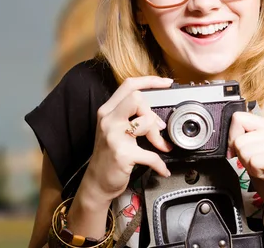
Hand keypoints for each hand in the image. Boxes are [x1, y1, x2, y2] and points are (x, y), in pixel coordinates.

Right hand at [82, 76, 173, 203]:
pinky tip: (162, 169)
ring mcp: (113, 136)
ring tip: (160, 146)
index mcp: (107, 111)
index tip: (166, 82)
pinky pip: (150, 155)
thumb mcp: (114, 129)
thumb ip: (129, 115)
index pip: (129, 85)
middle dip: (152, 112)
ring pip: (145, 121)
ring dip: (158, 137)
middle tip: (158, 128)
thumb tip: (155, 112)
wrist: (96, 183)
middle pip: (136, 98)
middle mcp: (108, 120)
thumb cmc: (109, 155)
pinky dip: (160, 164)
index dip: (150, 80)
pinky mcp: (122, 154)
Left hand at [227, 111, 263, 213]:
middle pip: (239, 139)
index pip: (238, 118)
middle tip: (258, 164)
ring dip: (250, 166)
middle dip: (243, 157)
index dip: (232, 138)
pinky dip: (257, 172)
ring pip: (245, 151)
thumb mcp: (250, 152)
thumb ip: (241, 139)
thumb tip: (228, 137)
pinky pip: (254, 162)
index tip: (240, 152)